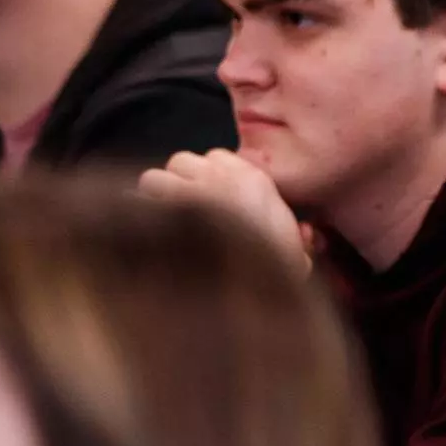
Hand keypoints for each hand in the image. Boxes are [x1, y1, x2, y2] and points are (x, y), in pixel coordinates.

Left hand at [138, 149, 316, 274]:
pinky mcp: (166, 211)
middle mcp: (220, 177)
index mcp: (254, 180)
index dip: (210, 180)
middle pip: (182, 161)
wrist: (256, 287)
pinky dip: (141, 213)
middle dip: (179, 183)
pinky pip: (142, 199)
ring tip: (161, 223)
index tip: (213, 203)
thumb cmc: (280, 272)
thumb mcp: (298, 252)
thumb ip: (298, 238)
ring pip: (156, 177)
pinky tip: (145, 234)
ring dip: (156, 197)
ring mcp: (190, 191)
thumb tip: (305, 234)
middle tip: (182, 212)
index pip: (218, 158)